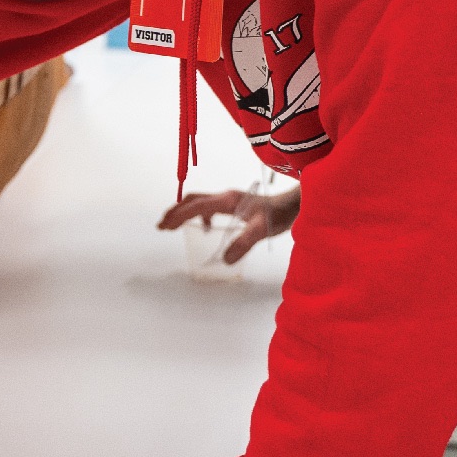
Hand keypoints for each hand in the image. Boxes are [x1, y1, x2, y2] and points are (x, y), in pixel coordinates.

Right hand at [157, 185, 300, 264]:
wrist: (294, 203)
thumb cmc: (279, 214)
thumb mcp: (262, 229)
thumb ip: (244, 243)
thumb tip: (225, 260)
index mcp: (226, 200)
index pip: (196, 206)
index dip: (178, 216)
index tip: (164, 226)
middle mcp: (224, 197)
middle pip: (192, 200)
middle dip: (175, 212)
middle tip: (162, 226)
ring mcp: (229, 199)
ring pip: (199, 202)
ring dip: (184, 212)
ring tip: (175, 226)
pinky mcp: (235, 203)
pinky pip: (209, 206)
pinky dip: (200, 216)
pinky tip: (206, 229)